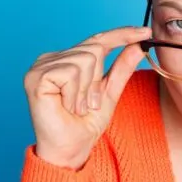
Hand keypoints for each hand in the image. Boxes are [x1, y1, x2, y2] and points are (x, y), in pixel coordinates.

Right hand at [23, 26, 151, 168]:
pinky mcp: (36, 77)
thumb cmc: (85, 124)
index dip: (122, 34)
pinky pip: (70, 73)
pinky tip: (65, 106)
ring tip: (76, 107)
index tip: (146, 31)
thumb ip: (121, 68)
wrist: (71, 150)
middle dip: (98, 81)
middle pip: (94, 50)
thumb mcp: (109, 92)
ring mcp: (41, 66)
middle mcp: (52, 58)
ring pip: (85, 60)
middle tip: (87, 104)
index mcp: (67, 59)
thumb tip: (138, 44)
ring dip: (86, 90)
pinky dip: (75, 94)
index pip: (97, 39)